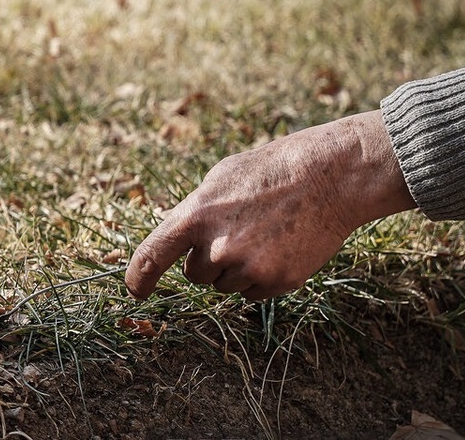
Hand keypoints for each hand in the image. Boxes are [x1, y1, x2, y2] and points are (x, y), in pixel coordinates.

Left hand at [125, 110, 416, 300]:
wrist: (330, 177)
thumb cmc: (269, 172)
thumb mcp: (219, 180)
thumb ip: (193, 214)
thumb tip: (176, 244)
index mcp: (195, 216)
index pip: (153, 256)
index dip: (139, 277)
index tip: (135, 291)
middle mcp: (217, 247)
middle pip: (196, 274)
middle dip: (208, 259)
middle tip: (238, 230)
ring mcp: (248, 268)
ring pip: (225, 285)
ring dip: (236, 268)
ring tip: (264, 234)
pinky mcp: (276, 282)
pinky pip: (252, 292)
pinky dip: (261, 276)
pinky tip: (279, 247)